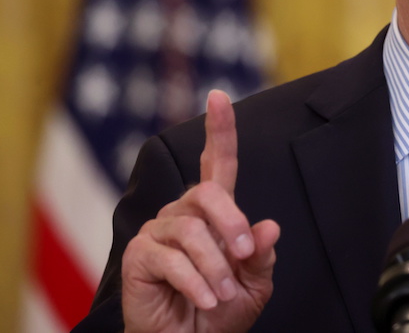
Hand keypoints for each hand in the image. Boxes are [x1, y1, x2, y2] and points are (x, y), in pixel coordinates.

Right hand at [121, 90, 280, 332]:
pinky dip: (196, 282)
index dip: (219, 129)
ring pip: (192, 232)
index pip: (217, 163)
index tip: (219, 96)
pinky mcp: (139, 255)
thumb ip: (261, 255)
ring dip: (215, 268)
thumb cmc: (220, 312)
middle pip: (209, 193)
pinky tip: (204, 299)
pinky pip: (172, 259)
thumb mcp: (253, 285)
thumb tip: (269, 226)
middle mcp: (183, 213)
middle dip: (232, 224)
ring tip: (221, 294)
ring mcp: (158, 231)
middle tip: (245, 256)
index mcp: (214, 212)